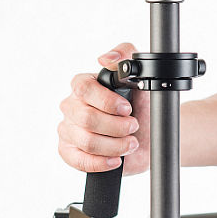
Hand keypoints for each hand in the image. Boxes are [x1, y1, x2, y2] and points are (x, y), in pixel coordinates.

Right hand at [58, 42, 149, 174]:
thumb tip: (105, 58)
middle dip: (116, 126)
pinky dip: (101, 162)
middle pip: (86, 118)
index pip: (83, 89)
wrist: (148, 135)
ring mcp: (69, 130)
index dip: (106, 101)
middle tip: (134, 126)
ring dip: (115, 145)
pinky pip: (78, 160)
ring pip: (86, 141)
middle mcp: (72, 106)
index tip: (127, 108)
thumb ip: (126, 55)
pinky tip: (115, 159)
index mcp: (83, 86)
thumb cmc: (141, 105)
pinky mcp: (70, 152)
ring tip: (130, 143)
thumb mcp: (140, 76)